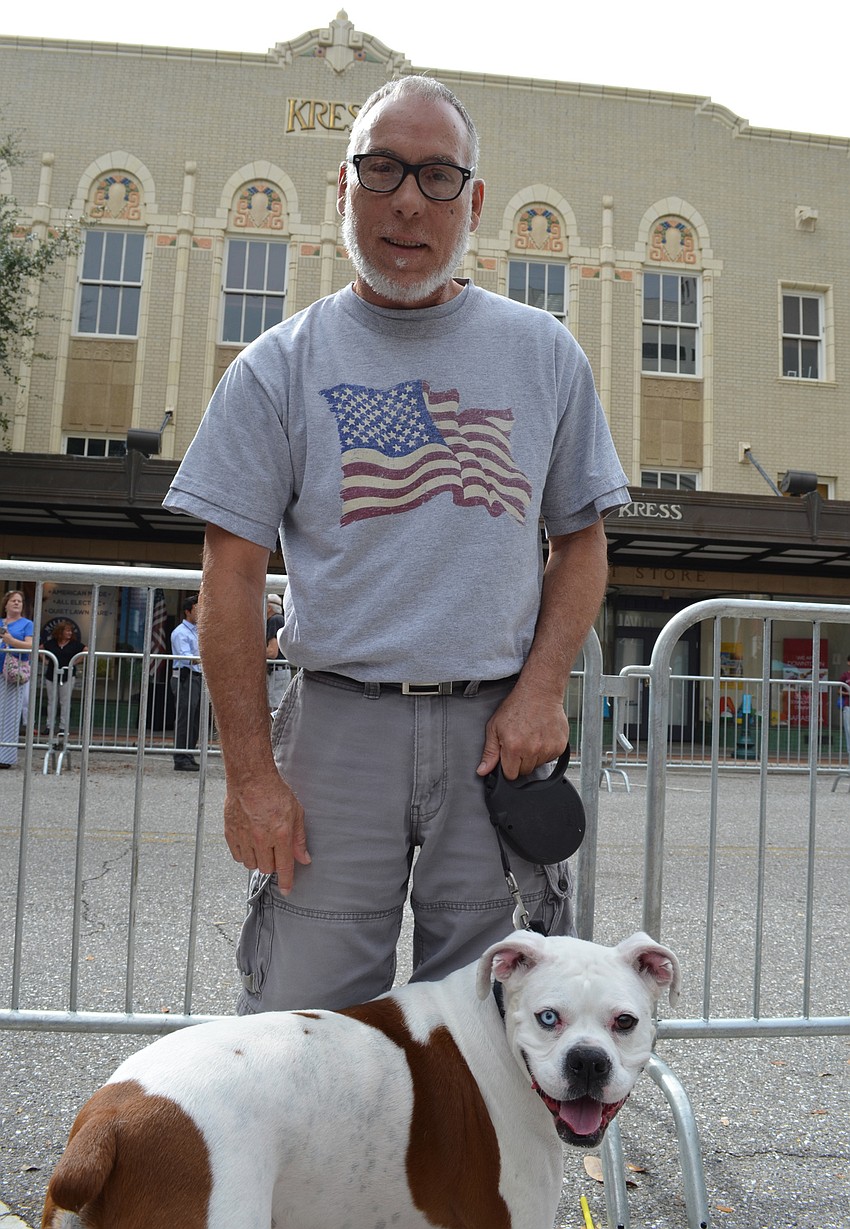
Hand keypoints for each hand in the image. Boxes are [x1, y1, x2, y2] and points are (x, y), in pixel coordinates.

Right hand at [223, 770, 310, 890]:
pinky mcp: (231, 833)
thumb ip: (299, 838)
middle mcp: (261, 839)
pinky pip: (238, 856)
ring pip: (251, 864)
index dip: (286, 881)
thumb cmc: (273, 791)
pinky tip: (249, 843)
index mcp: (280, 834)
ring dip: (258, 860)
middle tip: (275, 850)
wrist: (250, 778)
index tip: (286, 889)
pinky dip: (244, 854)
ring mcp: (244, 837)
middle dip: (273, 864)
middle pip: (267, 868)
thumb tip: (303, 858)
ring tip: (262, 845)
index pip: (284, 866)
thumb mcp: (296, 813)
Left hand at [476, 686, 568, 779]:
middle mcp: (532, 750)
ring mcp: (548, 749)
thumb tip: (483, 771)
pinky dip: (546, 751)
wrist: (540, 692)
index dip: (508, 766)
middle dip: (521, 761)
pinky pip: (551, 758)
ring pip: (538, 765)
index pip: (511, 775)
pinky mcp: (560, 746)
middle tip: (520, 742)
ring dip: (534, 756)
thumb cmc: (517, 706)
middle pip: (525, 771)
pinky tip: (541, 736)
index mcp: (514, 747)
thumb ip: (490, 752)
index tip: (509, 756)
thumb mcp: (494, 727)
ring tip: (531, 737)